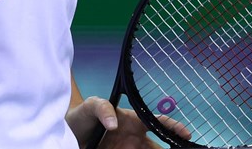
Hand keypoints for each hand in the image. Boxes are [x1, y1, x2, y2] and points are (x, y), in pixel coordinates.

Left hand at [67, 96, 190, 148]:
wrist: (65, 135)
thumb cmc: (81, 117)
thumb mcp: (90, 106)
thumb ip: (102, 107)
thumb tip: (114, 123)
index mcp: (133, 122)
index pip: (159, 123)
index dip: (174, 127)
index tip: (186, 134)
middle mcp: (134, 140)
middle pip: (158, 148)